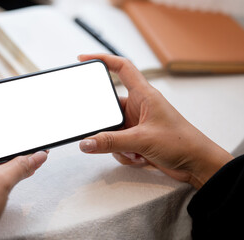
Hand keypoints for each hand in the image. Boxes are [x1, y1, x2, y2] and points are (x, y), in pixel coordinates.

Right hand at [78, 54, 232, 188]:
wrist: (197, 165)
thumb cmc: (182, 142)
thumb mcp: (142, 139)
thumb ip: (111, 142)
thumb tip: (86, 142)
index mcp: (144, 95)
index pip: (122, 68)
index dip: (103, 59)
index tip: (84, 59)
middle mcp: (138, 107)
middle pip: (109, 108)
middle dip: (107, 126)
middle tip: (105, 134)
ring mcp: (137, 124)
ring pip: (112, 131)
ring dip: (118, 145)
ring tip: (135, 151)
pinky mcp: (137, 140)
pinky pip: (118, 145)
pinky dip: (125, 154)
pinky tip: (140, 158)